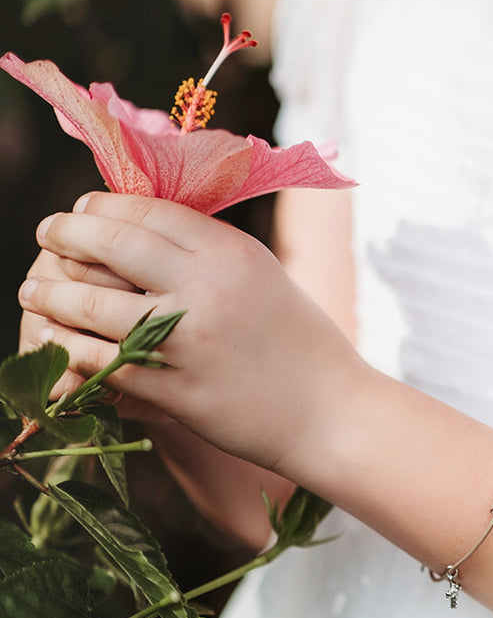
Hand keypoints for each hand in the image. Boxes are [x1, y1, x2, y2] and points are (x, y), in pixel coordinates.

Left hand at [16, 192, 365, 472]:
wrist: (331, 412)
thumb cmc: (300, 342)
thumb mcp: (263, 277)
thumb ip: (207, 253)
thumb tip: (138, 228)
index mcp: (232, 252)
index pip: (147, 210)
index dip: (101, 206)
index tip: (80, 210)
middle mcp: (207, 288)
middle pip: (110, 243)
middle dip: (66, 234)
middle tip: (47, 234)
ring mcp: (187, 342)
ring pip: (90, 304)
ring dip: (51, 294)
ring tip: (36, 290)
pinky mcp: (174, 391)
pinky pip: (99, 363)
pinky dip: (68, 351)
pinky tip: (58, 343)